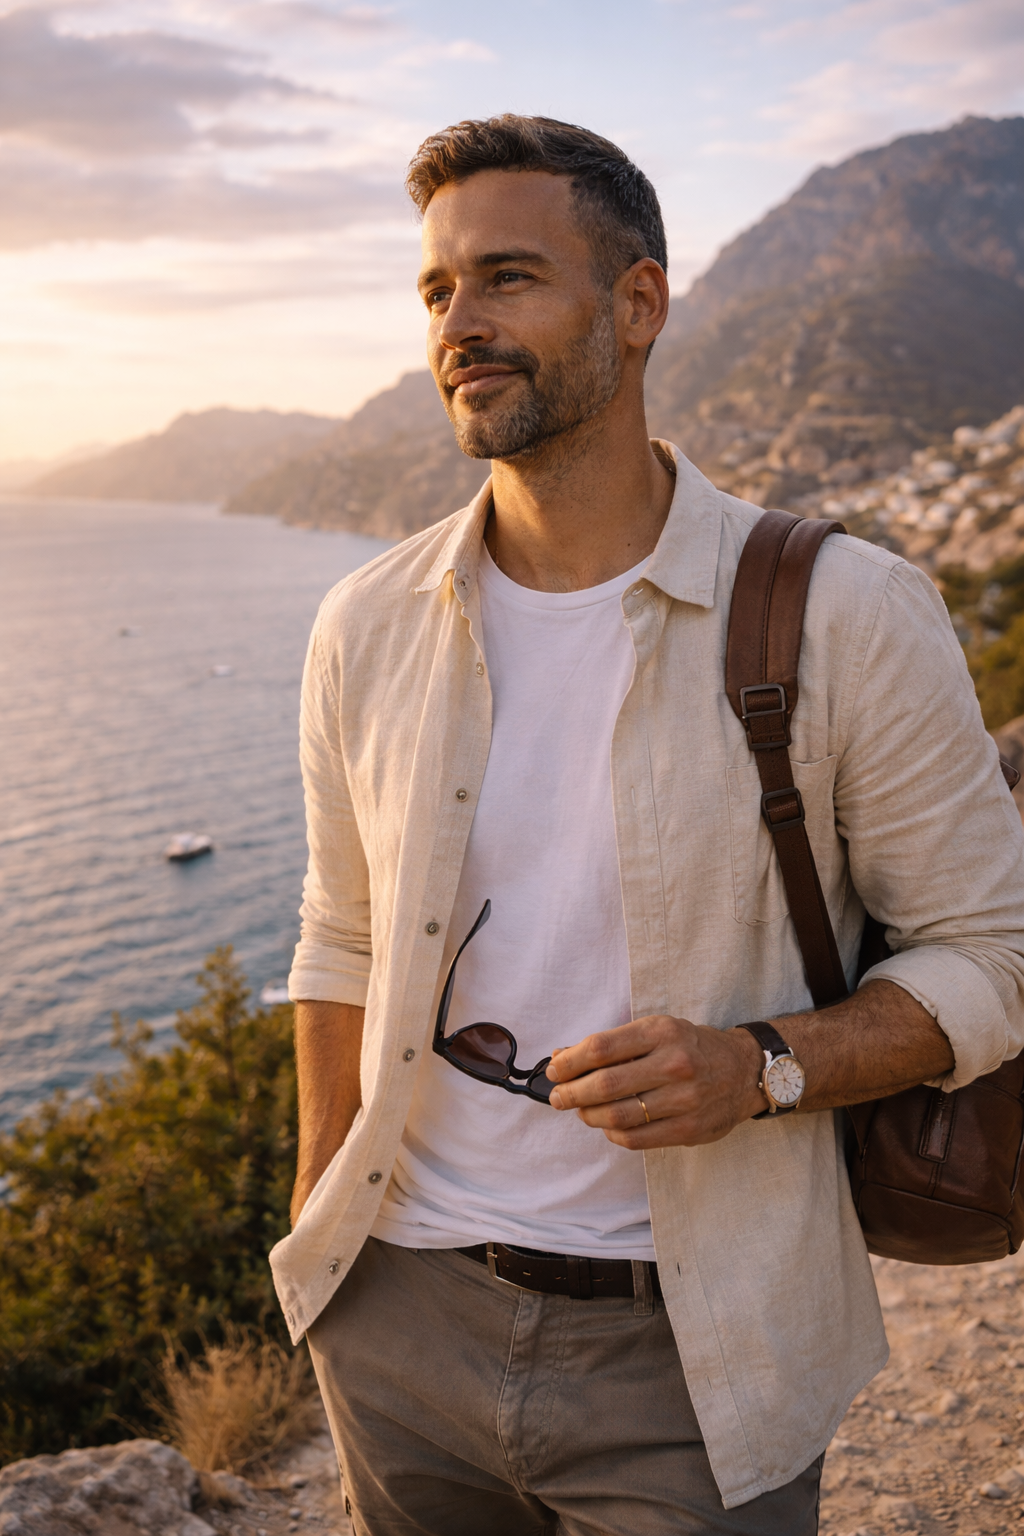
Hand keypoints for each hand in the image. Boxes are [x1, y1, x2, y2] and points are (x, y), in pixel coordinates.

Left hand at [545, 1015, 765, 1148]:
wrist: (744, 1071)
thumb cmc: (691, 1048)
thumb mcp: (656, 1032)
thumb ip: (612, 1045)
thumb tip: (562, 1057)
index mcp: (661, 1032)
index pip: (600, 1048)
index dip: (569, 1062)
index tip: (555, 1070)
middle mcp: (674, 1063)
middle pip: (605, 1084)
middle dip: (571, 1093)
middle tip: (558, 1097)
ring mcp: (684, 1099)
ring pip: (617, 1116)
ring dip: (589, 1116)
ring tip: (581, 1111)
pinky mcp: (689, 1128)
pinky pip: (636, 1139)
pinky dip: (613, 1134)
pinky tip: (608, 1126)